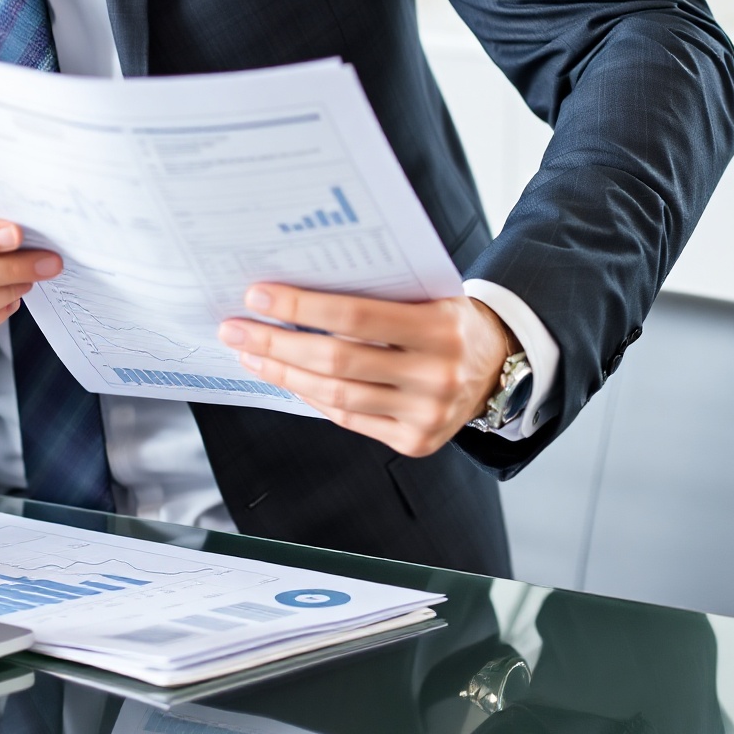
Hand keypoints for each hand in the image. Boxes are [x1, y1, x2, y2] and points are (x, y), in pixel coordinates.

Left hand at [218, 289, 511, 455]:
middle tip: (235, 328)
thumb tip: (292, 290)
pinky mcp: (416, 443)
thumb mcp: (425, 294)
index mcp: (440, 328)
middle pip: (337, 360)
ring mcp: (428, 416)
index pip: (356, 315)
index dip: (301, 306)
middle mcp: (437, 376)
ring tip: (250, 353)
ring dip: (283, 373)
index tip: (257, 295)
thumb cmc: (447, 318)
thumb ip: (374, 295)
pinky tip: (286, 376)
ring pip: (336, 395)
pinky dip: (311, 396)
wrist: (498, 363)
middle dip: (276, 343)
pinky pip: (349, 418)